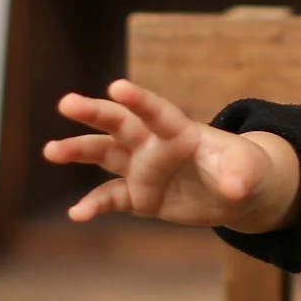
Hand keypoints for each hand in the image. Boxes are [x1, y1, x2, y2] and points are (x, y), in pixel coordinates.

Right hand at [44, 79, 299, 232]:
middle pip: (120, 124)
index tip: (115, 86)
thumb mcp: (249, 171)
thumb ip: (240, 175)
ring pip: (105, 154)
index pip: (157, 112)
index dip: (139, 100)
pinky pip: (111, 197)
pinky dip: (94, 205)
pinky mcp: (139, 195)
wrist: (238, 191)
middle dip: (94, 113)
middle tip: (66, 103)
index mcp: (180, 131)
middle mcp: (154, 145)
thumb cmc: (245, 169)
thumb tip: (233, 189)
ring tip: (51, 150)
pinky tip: (75, 214)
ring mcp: (143, 168)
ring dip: (78, 151)